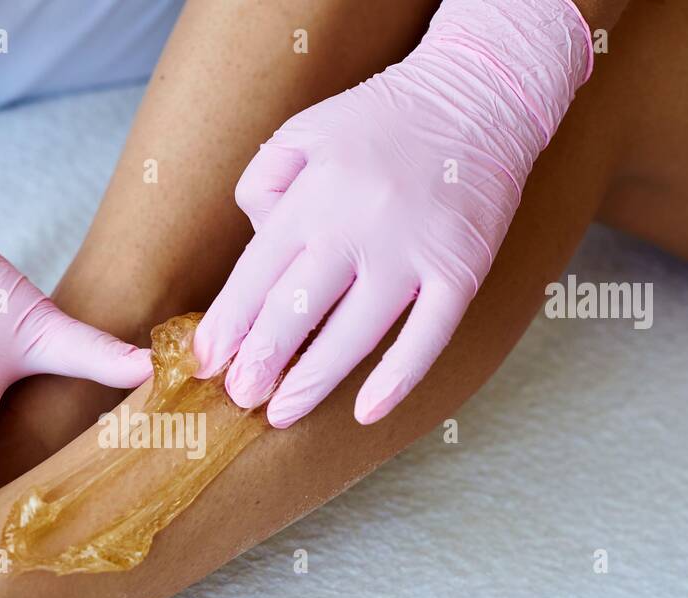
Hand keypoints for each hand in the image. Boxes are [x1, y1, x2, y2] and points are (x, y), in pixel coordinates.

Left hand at [194, 0, 592, 427]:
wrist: (481, 93)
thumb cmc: (382, 118)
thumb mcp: (305, 130)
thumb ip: (264, 182)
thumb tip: (254, 240)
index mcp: (313, 195)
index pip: (255, 275)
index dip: (228, 325)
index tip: (206, 362)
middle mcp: (358, 226)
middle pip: (296, 311)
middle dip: (260, 362)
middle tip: (240, 396)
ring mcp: (412, 252)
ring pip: (353, 335)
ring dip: (313, 382)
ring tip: (281, 414)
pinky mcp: (460, 271)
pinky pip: (426, 338)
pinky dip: (397, 380)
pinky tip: (366, 412)